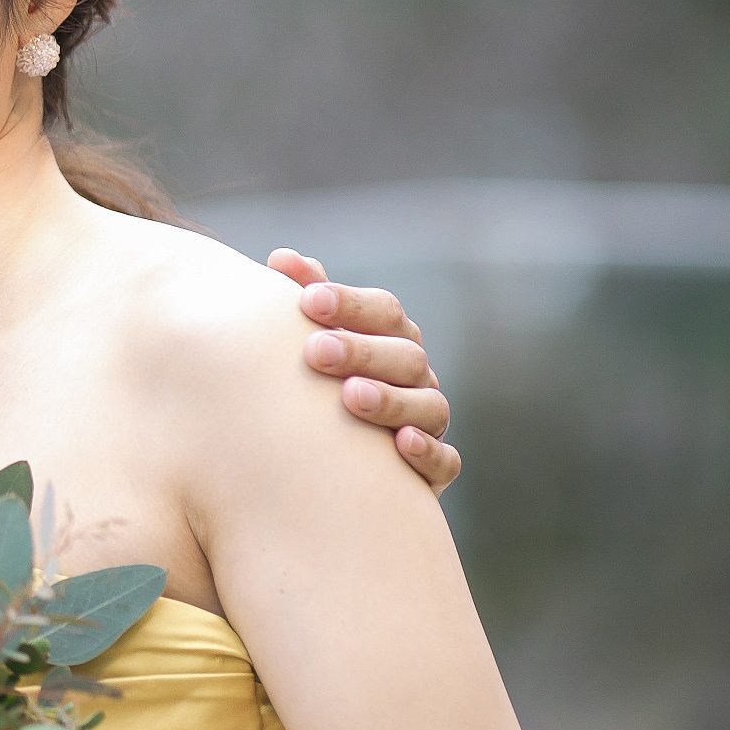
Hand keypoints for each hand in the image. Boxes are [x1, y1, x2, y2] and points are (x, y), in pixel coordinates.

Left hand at [267, 249, 460, 492]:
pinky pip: (445, 461)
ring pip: (428, 406)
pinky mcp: (433, 471)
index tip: (309, 300)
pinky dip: (428, 453)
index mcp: (390, 339)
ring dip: (390, 400)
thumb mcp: (308, 339)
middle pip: (405, 356)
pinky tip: (402, 444)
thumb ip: (302, 298)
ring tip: (351, 396)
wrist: (326, 462)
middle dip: (361, 351)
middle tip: (316, 351)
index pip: (384, 312)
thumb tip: (283, 259)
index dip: (350, 304)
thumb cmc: (314, 384)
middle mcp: (416, 377)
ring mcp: (428, 422)